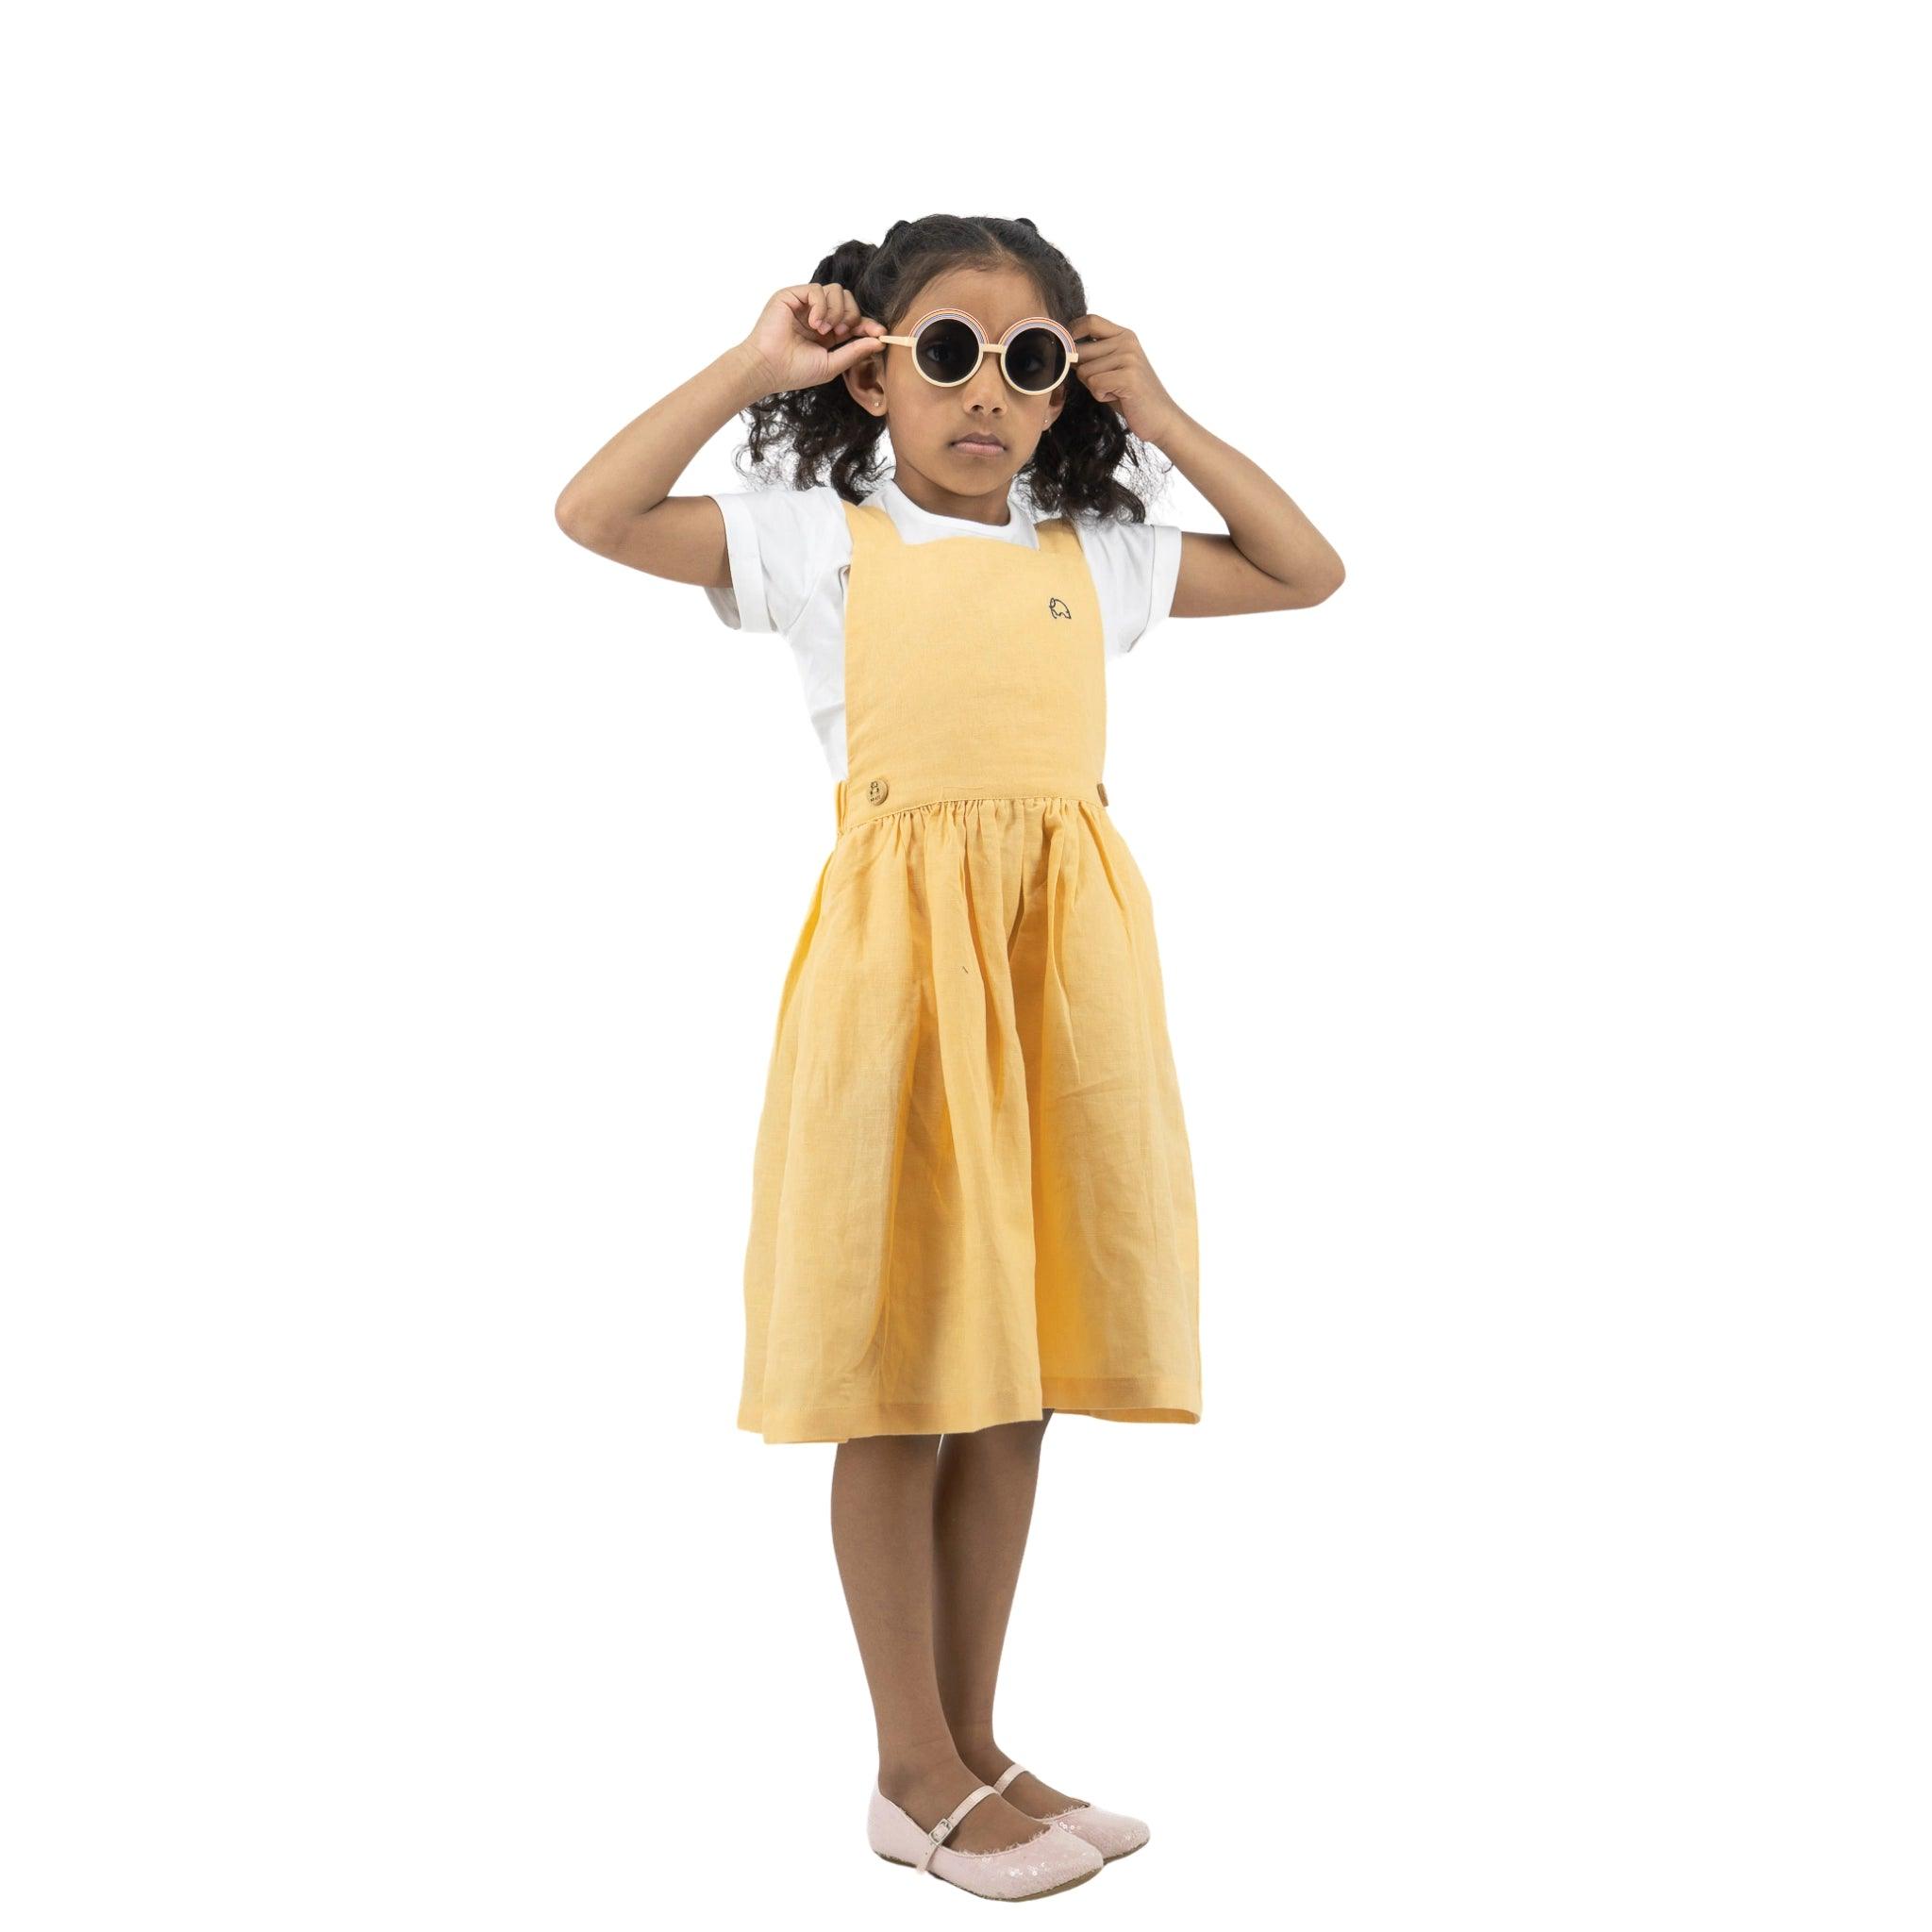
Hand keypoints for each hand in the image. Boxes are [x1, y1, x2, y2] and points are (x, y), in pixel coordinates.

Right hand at [741, 283, 886, 395]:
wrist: (768, 368)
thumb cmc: (794, 371)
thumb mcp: (831, 364)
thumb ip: (855, 351)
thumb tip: (880, 342)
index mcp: (828, 332)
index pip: (854, 319)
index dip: (868, 323)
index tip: (880, 333)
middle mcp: (817, 315)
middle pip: (848, 299)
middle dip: (851, 315)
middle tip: (840, 333)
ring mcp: (804, 304)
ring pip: (836, 290)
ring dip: (836, 311)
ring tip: (822, 330)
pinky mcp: (792, 295)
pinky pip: (817, 289)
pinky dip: (820, 306)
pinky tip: (813, 323)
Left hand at [1068, 314, 1183, 445]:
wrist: (1161, 417)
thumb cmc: (1131, 395)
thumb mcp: (1112, 368)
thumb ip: (1093, 356)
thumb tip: (1062, 350)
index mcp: (1124, 335)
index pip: (1089, 321)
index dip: (1071, 333)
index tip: (1067, 351)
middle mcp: (1127, 342)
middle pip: (1080, 350)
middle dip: (1083, 372)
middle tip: (1104, 383)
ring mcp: (1129, 358)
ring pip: (1085, 371)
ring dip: (1094, 387)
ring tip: (1115, 391)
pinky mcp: (1129, 377)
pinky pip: (1094, 384)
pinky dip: (1101, 396)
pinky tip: (1119, 397)